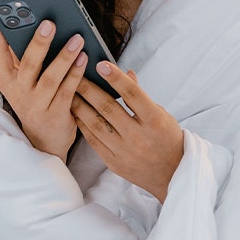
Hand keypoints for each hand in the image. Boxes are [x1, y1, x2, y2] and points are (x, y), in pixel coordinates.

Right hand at [0, 13, 87, 159]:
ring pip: (51, 78)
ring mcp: (37, 105)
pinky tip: (84, 58)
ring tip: (77, 38)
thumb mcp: (22, 82)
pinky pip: (67, 91)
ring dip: (65, 57)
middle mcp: (19, 92)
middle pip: (28, 64)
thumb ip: (22, 57)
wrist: (45, 141)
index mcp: (8, 80)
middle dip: (38, 42)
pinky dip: (76, 73)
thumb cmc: (36, 101)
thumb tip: (27, 25)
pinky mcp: (55, 115)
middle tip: (49, 23)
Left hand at [71, 62, 183, 202]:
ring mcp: (125, 152)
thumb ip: (140, 96)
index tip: (101, 64)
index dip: (116, 78)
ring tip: (69, 90)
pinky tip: (75, 112)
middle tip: (74, 72)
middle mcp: (139, 137)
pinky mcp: (114, 163)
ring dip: (79, 105)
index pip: (133, 94)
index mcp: (154, 121)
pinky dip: (82, 124)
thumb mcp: (160, 114)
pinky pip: (93, 140)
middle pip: (108, 108)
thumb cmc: (166, 138)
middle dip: (88, 88)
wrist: (171, 174)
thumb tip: (126, 73)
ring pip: (95, 123)